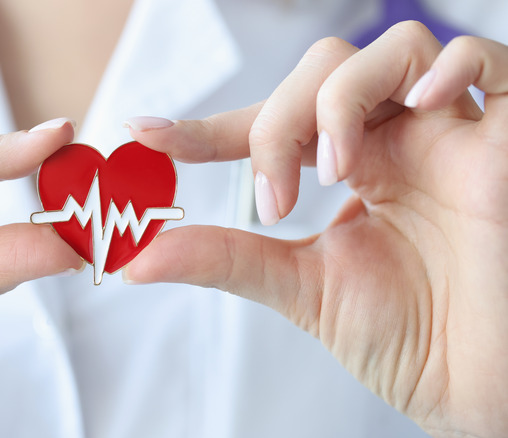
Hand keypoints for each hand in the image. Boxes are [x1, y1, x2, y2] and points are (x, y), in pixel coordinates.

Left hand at [125, 22, 507, 436]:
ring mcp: (456, 135)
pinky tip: (420, 106)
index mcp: (356, 169)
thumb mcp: (303, 289)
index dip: (210, 126)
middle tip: (274, 198)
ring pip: (393, 51)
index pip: (275, 123)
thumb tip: (137, 260)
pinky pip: (490, 59)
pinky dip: (448, 65)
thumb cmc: (413, 343)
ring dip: (339, 100)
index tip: (147, 135)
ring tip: (331, 172)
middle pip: (325, 73)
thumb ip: (227, 260)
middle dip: (278, 122)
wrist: (483, 392)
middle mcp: (402, 142)